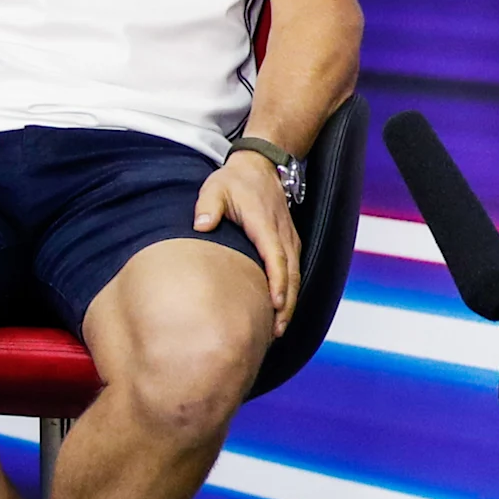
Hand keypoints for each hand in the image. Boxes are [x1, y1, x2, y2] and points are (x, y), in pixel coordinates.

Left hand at [199, 151, 299, 333]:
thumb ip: (208, 206)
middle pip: (291, 274)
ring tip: (279, 329)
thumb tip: (202, 225)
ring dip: (290, 302)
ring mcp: (289, 238)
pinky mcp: (289, 242)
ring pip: (296, 275)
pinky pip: (294, 270)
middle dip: (287, 304)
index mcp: (265, 225)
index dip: (277, 283)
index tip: (274, 305)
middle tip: (277, 331)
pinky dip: (290, 291)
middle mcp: (283, 234)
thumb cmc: (234, 181)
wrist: (260, 166)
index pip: (276, 258)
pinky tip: (280, 309)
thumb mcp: (215, 188)